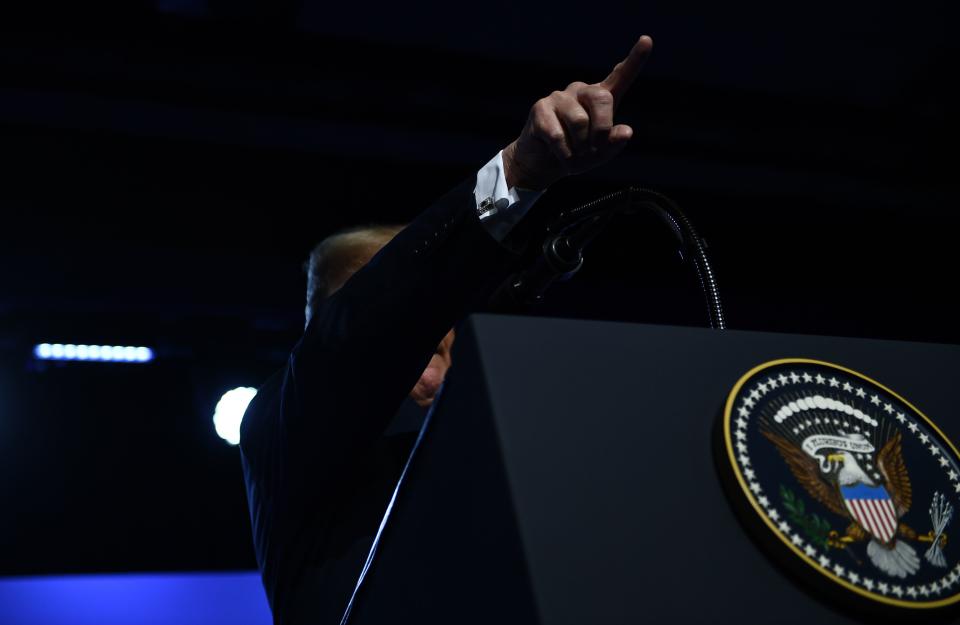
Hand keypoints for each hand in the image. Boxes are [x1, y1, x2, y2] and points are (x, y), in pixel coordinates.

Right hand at [502, 35, 652, 190]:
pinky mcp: (540, 108)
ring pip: (579, 122)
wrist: (542, 163)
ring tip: (575, 156)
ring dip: (580, 148)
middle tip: (594, 150)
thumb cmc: (576, 154)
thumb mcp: (599, 154)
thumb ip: (614, 143)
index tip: (647, 40)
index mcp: (601, 98)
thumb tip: (626, 131)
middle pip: (602, 99)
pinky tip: (561, 157)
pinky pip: (558, 136)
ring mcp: (559, 97)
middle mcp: (581, 91)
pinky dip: (564, 154)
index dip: (635, 59)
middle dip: (601, 130)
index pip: (620, 76)